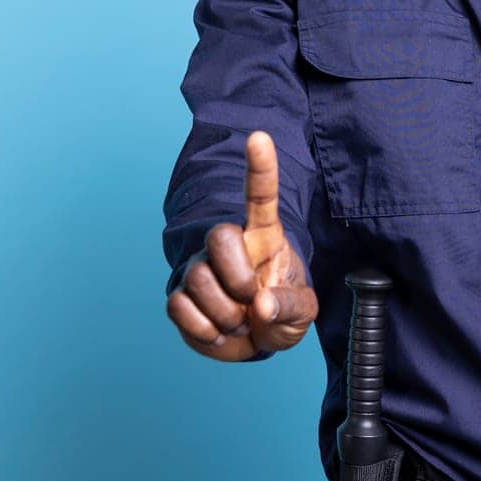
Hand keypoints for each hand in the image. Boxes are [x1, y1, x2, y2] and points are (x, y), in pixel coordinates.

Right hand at [166, 130, 317, 360]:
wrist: (254, 342)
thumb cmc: (281, 313)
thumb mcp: (302, 313)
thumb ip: (290, 306)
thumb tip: (261, 305)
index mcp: (264, 236)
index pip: (261, 195)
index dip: (260, 167)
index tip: (259, 137)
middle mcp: (230, 245)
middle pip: (219, 235)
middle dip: (236, 275)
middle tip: (251, 301)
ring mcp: (202, 267)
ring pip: (198, 279)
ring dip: (224, 314)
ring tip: (238, 322)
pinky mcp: (179, 294)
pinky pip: (179, 306)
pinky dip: (202, 329)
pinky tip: (217, 330)